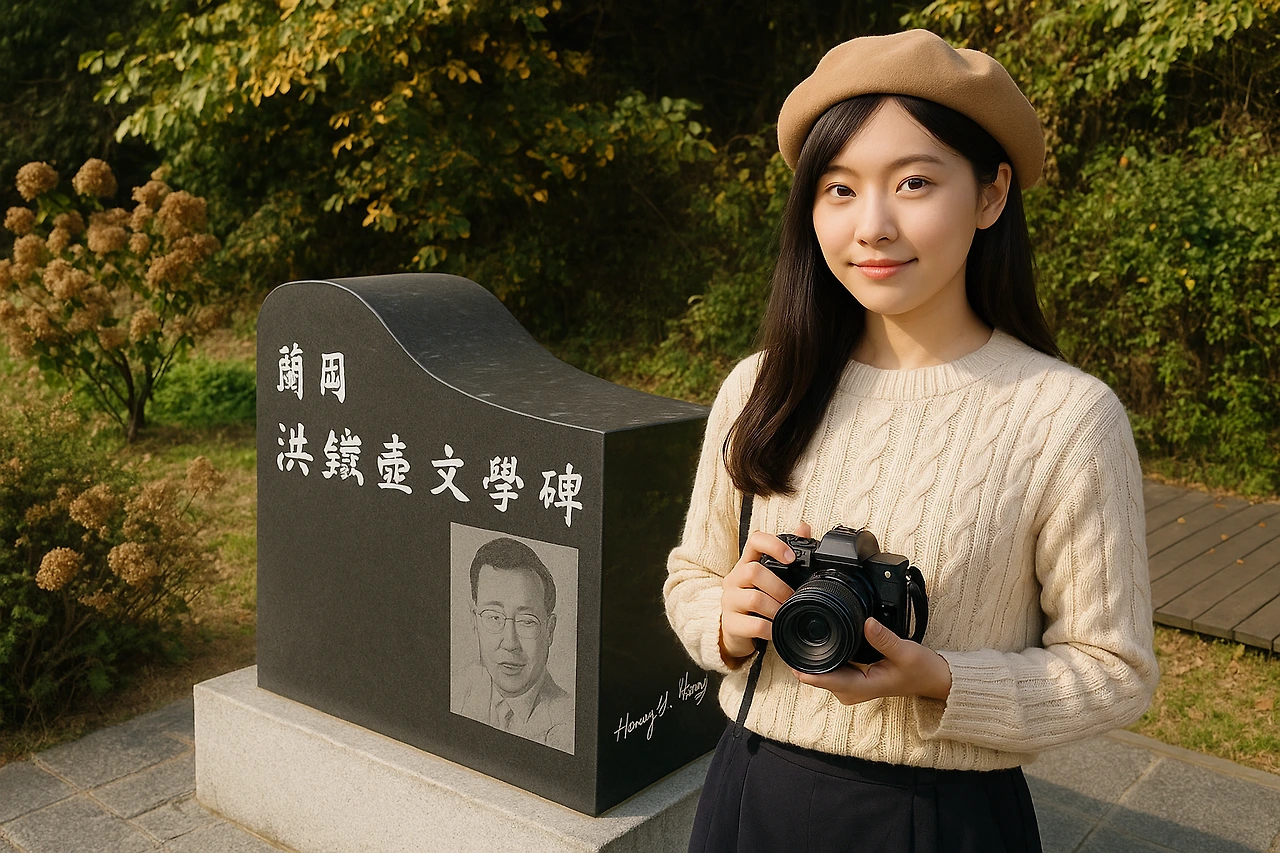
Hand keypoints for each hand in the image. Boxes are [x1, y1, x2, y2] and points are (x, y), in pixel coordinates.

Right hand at [719, 522, 811, 666]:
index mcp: (746, 563)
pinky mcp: (731, 623)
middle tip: (792, 598)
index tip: (791, 558)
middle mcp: (734, 578)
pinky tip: (777, 630)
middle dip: (779, 586)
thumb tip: (803, 527)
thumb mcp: (770, 577)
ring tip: (785, 615)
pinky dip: (770, 629)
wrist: (736, 631)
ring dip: (776, 608)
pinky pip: (753, 625)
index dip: (773, 545)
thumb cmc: (756, 600)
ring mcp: (730, 601)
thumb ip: (786, 554)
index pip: (755, 541)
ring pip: (754, 598)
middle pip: (753, 571)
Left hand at [790, 617, 951, 702]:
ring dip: (812, 656)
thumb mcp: (905, 652)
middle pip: (816, 675)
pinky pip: (831, 669)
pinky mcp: (854, 680)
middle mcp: (851, 691)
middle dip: (803, 657)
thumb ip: (884, 639)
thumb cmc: (920, 670)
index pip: (822, 680)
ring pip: (822, 672)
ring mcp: (851, 686)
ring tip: (804, 632)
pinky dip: (825, 657)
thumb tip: (867, 622)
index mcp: (860, 688)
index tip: (789, 651)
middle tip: (793, 630)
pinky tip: (822, 641)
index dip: (803, 667)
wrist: (933, 680)